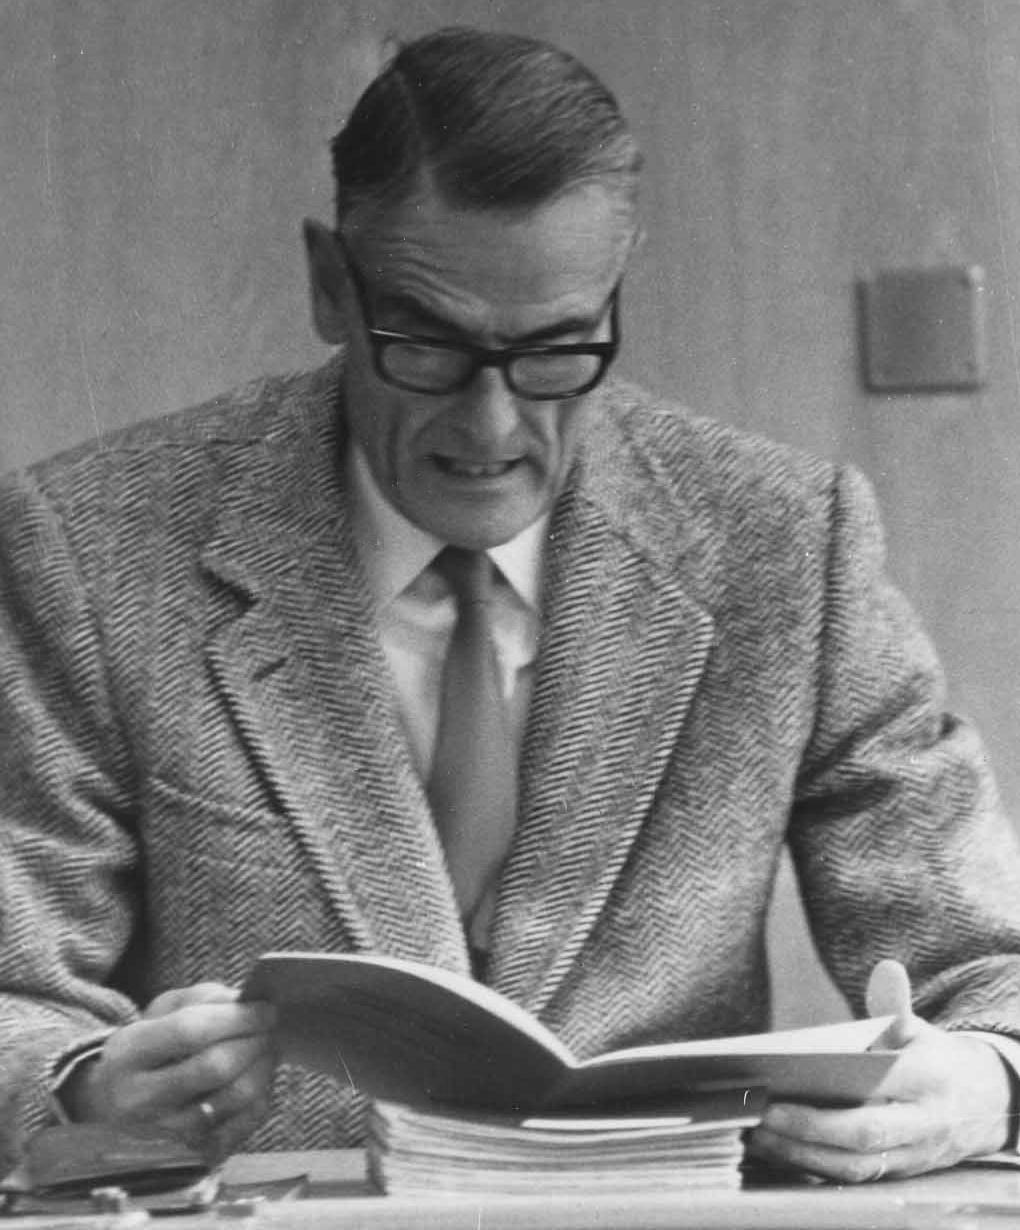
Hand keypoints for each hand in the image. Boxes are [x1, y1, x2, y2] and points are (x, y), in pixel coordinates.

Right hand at [64, 983, 276, 1158]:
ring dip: (263, 1065)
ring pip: (234, 1097)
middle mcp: (139, 1101)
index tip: (266, 1007)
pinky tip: (259, 1076)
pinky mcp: (192, 1156)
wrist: (117, 1105)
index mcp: (128, 1055)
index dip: (236, 1017)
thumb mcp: (163, 1013)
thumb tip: (247, 1003)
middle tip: (271, 1026)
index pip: (189, 1031)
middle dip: (254, 1040)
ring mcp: (165, 1135)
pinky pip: (244, 1123)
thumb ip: (204, 1000)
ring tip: (269, 1046)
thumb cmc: (151, 1048)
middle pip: (215, 1067)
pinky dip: (262, 1094)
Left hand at [746, 959, 1012, 1180]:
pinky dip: (811, 1168)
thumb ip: (896, 1005)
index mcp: (928, 1082)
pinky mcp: (897, 1175)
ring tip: (754, 1134)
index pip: (880, 1093)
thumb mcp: (921, 1029)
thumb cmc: (935, 1060)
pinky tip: (774, 1150)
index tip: (783, 1083)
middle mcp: (923, 1126)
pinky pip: (852, 1179)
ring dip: (801, 1155)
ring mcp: (911, 1157)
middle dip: (807, 1129)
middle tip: (758, 1114)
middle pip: (863, 1137)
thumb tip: (887, 969)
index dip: (833, 1095)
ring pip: (855, 1167)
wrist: (985, 1105)